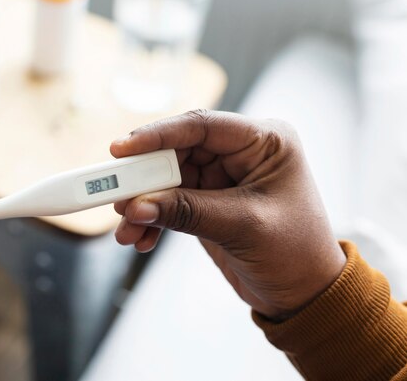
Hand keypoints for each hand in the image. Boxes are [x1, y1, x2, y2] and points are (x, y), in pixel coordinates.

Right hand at [112, 110, 345, 318]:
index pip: (202, 126)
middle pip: (177, 152)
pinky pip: (169, 202)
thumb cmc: (295, 253)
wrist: (304, 293)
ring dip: (143, 203)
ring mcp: (221, 177)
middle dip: (145, 177)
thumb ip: (188, 211)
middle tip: (117, 196)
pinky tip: (141, 238)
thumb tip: (137, 206)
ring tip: (127, 228)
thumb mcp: (244, 226)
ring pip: (167, 179)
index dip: (158, 134)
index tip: (122, 149)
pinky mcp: (207, 201)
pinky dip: (152, 219)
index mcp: (264, 142)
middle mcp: (240, 153)